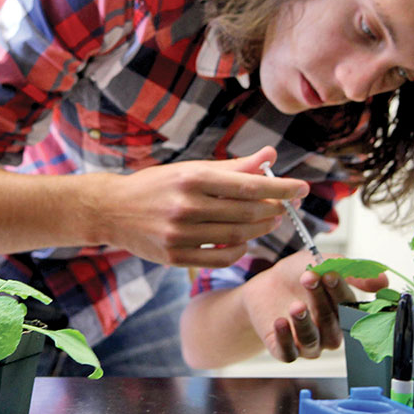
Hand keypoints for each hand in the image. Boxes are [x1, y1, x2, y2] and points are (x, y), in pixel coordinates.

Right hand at [103, 146, 308, 267]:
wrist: (111, 210)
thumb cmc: (156, 186)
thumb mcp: (190, 169)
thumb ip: (232, 166)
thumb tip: (269, 154)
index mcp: (192, 178)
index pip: (248, 185)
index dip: (281, 188)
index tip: (302, 189)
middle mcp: (186, 206)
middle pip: (247, 213)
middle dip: (273, 210)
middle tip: (282, 207)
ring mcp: (179, 235)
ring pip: (236, 237)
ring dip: (259, 230)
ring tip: (267, 222)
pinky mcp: (174, 257)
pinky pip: (220, 258)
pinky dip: (238, 251)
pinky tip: (242, 241)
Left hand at [241, 249, 387, 361]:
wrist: (263, 286)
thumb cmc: (295, 275)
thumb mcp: (319, 263)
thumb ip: (350, 270)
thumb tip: (383, 281)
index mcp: (342, 311)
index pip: (347, 305)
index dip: (339, 290)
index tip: (328, 274)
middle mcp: (328, 331)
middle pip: (330, 322)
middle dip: (319, 300)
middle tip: (308, 278)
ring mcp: (308, 342)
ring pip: (312, 341)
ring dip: (303, 322)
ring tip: (295, 305)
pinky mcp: (284, 349)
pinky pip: (288, 352)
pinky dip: (285, 339)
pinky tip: (279, 322)